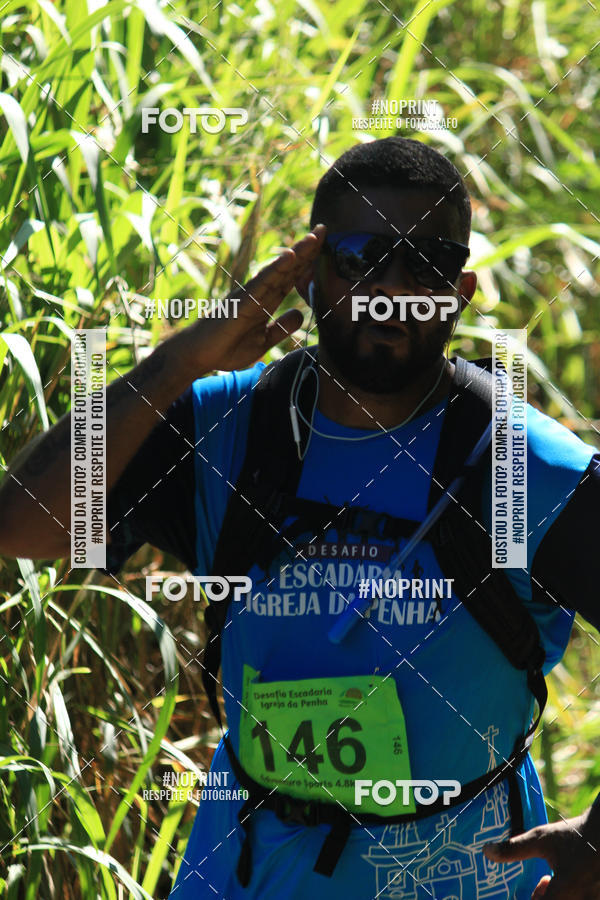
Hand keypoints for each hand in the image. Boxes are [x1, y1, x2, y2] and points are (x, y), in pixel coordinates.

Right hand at [186, 225, 325, 372]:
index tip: (324, 246)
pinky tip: (289, 256)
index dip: (308, 262)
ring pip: (277, 270)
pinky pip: (262, 283)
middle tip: (323, 229)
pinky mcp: (242, 302)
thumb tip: (301, 315)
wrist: (199, 355)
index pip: (291, 278)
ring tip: (313, 237)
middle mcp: (259, 293)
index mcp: (265, 301)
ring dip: (296, 253)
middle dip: (307, 250)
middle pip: (287, 268)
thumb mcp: (263, 340)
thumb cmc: (226, 347)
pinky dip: (276, 269)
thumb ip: (281, 327)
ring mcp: (250, 295)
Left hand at [483, 812, 599, 898]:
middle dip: (541, 899)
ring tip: (550, 882)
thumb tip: (487, 851)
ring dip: (555, 897)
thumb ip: (514, 849)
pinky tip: (566, 882)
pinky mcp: (597, 897)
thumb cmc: (574, 835)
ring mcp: (593, 899)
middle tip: (539, 886)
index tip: (522, 894)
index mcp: (564, 890)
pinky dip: (568, 895)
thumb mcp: (542, 839)